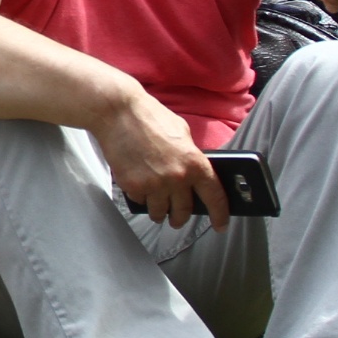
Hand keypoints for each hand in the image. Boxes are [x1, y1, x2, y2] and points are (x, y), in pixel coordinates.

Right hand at [94, 88, 226, 229]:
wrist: (118, 112)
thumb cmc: (149, 117)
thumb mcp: (182, 133)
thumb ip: (191, 156)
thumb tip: (193, 171)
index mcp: (195, 164)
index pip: (215, 197)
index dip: (220, 215)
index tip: (220, 225)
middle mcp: (177, 178)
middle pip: (184, 211)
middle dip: (180, 217)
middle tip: (176, 218)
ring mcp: (154, 184)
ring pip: (159, 212)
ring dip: (159, 212)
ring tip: (156, 207)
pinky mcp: (132, 185)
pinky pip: (139, 201)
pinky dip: (140, 197)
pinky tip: (139, 186)